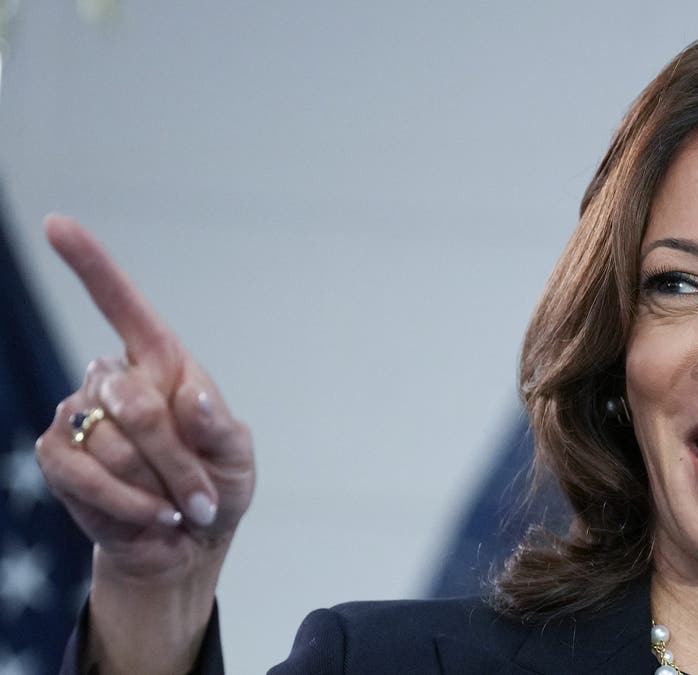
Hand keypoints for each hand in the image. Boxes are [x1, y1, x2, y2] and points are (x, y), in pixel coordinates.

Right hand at [36, 214, 254, 582]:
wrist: (186, 542)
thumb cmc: (215, 486)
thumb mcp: (236, 457)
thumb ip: (221, 427)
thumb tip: (195, 399)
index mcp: (161, 362)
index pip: (121, 303)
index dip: (90, 264)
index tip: (57, 224)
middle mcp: (113, 380)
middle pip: (133, 401)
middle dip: (175, 457)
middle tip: (201, 496)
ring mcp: (79, 416)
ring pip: (110, 443)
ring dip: (156, 486)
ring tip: (177, 505)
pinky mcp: (57, 458)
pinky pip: (83, 475)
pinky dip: (126, 504)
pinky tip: (150, 516)